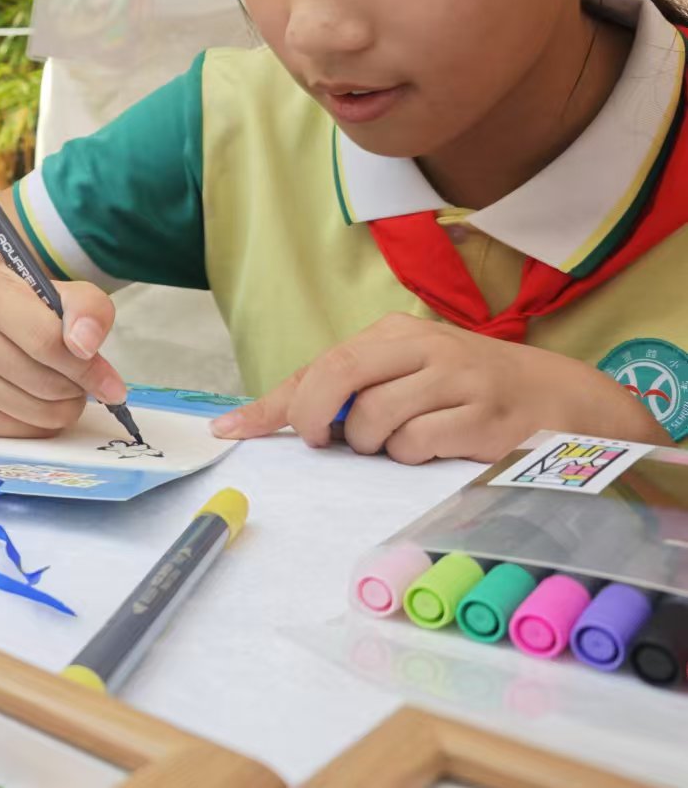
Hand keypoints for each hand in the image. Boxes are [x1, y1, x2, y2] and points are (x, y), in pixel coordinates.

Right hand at [0, 262, 125, 437]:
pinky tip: (42, 398)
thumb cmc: (24, 305)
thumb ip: (87, 309)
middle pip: (43, 382)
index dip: (86, 366)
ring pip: (36, 412)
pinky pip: (24, 432)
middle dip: (78, 387)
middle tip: (85, 378)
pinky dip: (45, 422)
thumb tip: (87, 347)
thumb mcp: (60, 292)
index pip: (45, 341)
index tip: (111, 382)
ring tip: (65, 385)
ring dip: (66, 406)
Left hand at [210, 313, 670, 462]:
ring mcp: (454, 380)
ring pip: (373, 422)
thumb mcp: (408, 373)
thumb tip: (280, 417)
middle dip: (315, 419)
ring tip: (400, 439)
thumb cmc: (466, 388)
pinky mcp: (480, 417)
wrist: (559, 399)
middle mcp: (421, 347)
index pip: (318, 365)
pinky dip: (411, 455)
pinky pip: (415, 445)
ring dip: (373, 444)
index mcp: (394, 334)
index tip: (230, 430)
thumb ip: (351, 388)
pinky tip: (434, 445)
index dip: (272, 403)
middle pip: (335, 379)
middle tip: (324, 442)